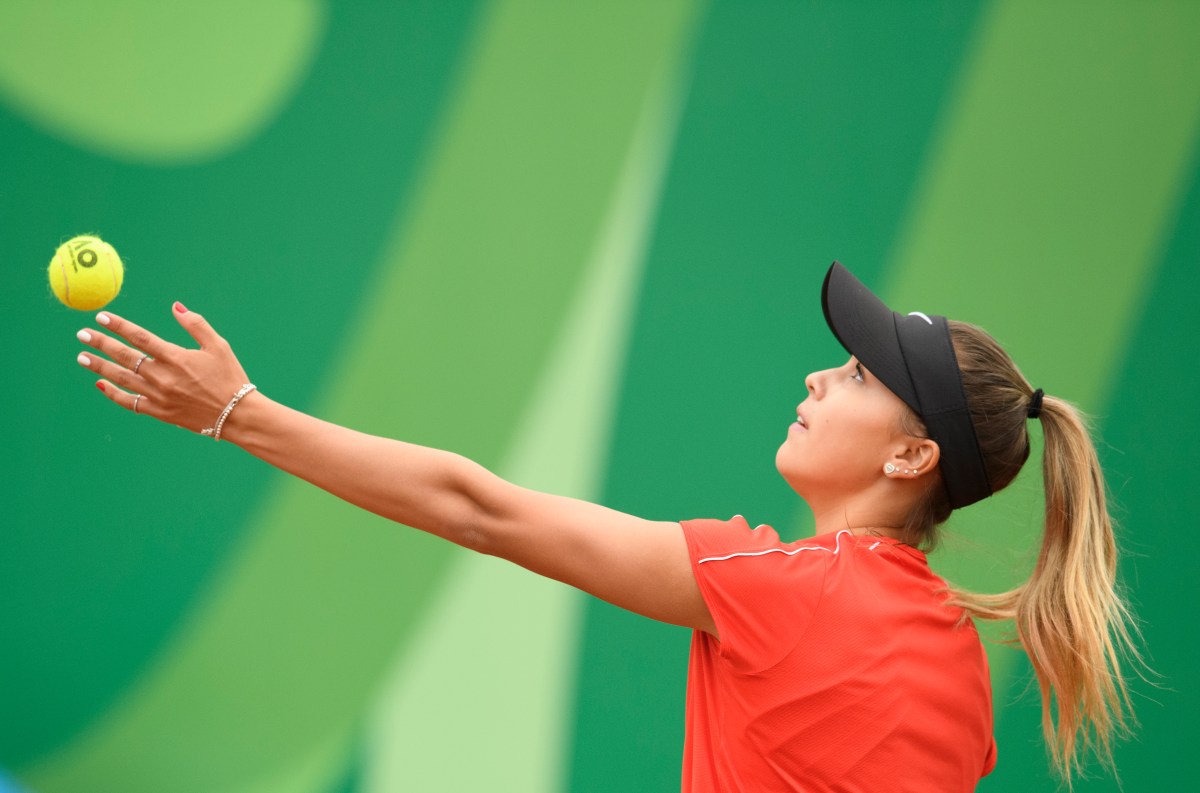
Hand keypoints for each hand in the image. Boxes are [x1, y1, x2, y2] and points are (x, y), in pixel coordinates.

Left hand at [76, 301, 251, 433]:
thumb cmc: (230, 377)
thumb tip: (175, 306)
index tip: (102, 317)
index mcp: (176, 357)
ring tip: (82, 357)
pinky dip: (113, 394)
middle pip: (125, 356)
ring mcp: (159, 396)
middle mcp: (163, 376)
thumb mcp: (218, 346)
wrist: (237, 415)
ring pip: (121, 378)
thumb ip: (195, 324)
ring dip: (99, 366)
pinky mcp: (159, 412)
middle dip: (101, 343)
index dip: (119, 326)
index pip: (140, 337)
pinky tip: (100, 384)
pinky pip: (129, 402)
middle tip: (82, 334)